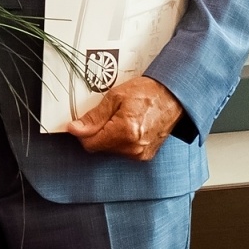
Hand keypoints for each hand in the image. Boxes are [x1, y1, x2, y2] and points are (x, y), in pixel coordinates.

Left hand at [66, 76, 184, 160]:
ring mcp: (141, 154)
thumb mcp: (115, 97)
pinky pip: (122, 150)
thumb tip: (75, 128)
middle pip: (99, 147)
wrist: (173, 96)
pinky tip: (127, 126)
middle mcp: (134, 148)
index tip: (81, 122)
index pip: (90, 144)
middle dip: (97, 132)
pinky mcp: (145, 155)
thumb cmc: (147, 93)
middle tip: (108, 114)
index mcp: (125, 132)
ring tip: (120, 118)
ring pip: (110, 150)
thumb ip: (94, 117)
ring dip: (108, 136)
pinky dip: (119, 140)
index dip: (82, 132)